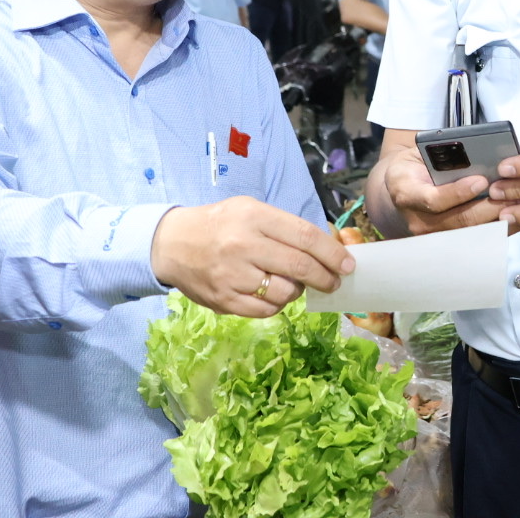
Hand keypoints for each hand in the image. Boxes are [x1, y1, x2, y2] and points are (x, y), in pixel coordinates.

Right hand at [150, 196, 355, 316]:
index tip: (348, 263)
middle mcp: (243, 245)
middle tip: (335, 281)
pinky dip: (278, 304)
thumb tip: (329, 246)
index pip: (305, 237)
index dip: (332, 253)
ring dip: (298, 290)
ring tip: (294, 283)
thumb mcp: (252, 210)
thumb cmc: (220, 223)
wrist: (171, 243)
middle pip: (299, 266)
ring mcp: (232, 276)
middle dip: (326, 277)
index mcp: (254, 217)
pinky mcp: (224, 301)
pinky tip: (274, 293)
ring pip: (285, 293)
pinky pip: (265, 310)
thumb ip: (287, 227)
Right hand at [382, 142, 503, 235]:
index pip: (433, 200)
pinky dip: (500, 227)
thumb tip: (476, 150)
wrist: (400, 189)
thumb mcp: (419, 153)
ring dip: (500, 219)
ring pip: (472, 232)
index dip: (458, 192)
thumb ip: (442, 153)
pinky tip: (518, 215)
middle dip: (491, 207)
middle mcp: (417, 220)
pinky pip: (477, 237)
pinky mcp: (448, 242)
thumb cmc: (414, 166)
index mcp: (406, 192)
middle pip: (459, 220)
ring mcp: (432, 236)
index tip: (481, 181)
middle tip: (515, 194)